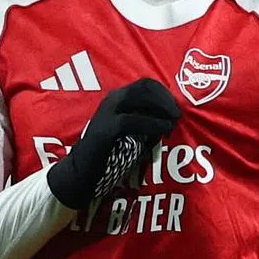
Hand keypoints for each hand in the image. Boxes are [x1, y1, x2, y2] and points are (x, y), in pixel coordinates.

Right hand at [46, 78, 180, 209]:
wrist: (82, 174)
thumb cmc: (111, 155)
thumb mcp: (133, 134)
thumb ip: (148, 123)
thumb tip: (172, 119)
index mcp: (118, 99)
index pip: (146, 84)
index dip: (165, 93)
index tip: (176, 109)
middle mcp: (112, 100)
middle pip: (144, 86)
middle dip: (166, 98)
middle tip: (177, 114)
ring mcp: (107, 113)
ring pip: (138, 96)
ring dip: (161, 107)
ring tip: (173, 121)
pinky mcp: (105, 130)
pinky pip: (132, 120)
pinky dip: (152, 123)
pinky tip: (164, 130)